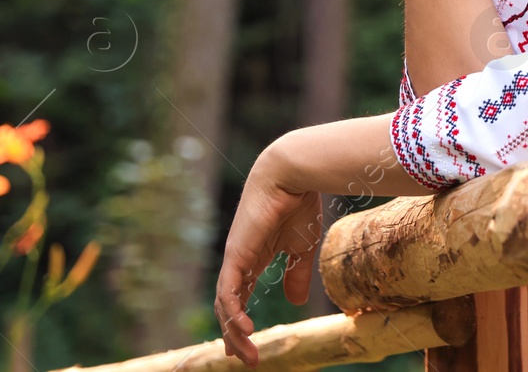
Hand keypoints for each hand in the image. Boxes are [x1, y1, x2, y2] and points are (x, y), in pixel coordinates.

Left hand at [215, 144, 322, 368]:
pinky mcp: (236, 255)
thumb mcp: (301, 248)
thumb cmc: (298, 204)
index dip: (241, 322)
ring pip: (226, 304)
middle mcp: (239, 261)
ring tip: (246, 353)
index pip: (240, 297)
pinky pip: (229, 292)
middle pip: (228, 306)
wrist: (292, 174)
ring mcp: (234, 258)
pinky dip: (235, 313)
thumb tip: (294, 303)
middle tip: (245, 359)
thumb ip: (297, 275)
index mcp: (253, 258)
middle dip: (234, 335)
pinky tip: (245, 330)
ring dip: (234, 332)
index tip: (248, 346)